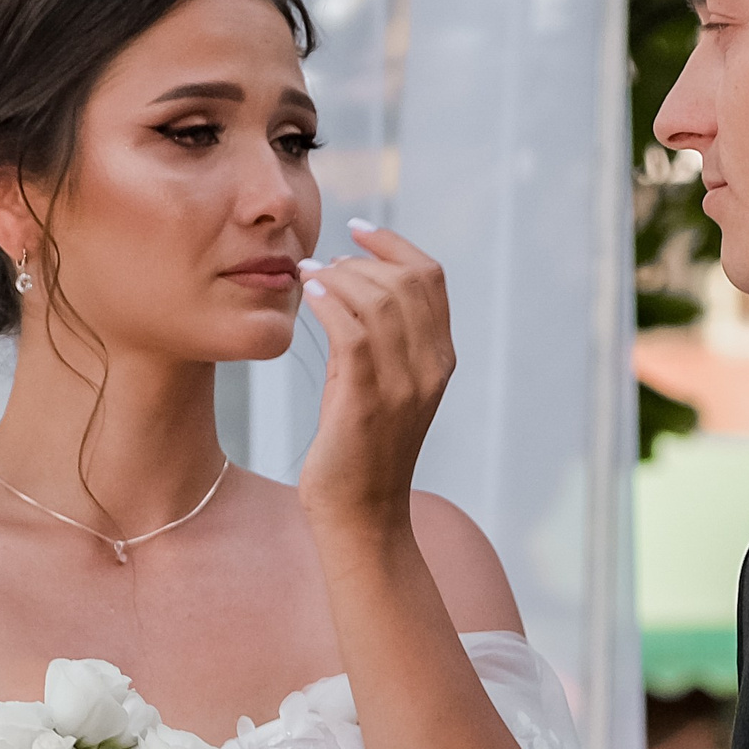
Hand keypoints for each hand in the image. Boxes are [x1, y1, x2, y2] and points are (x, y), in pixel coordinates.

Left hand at [296, 223, 454, 538]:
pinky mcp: (367, 401)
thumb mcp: (378, 385)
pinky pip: (351, 330)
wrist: (362, 517)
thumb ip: (374, 340)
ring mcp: (403, 385)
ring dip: (339, 276)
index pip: (431, 278)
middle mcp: (430, 368)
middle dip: (359, 259)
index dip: (395, 244)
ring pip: (379, 299)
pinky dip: (329, 301)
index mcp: (440, 360)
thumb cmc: (360, 451)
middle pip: (406, 280)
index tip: (357, 230)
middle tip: (322, 263)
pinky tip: (309, 295)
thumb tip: (346, 286)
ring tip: (309, 276)